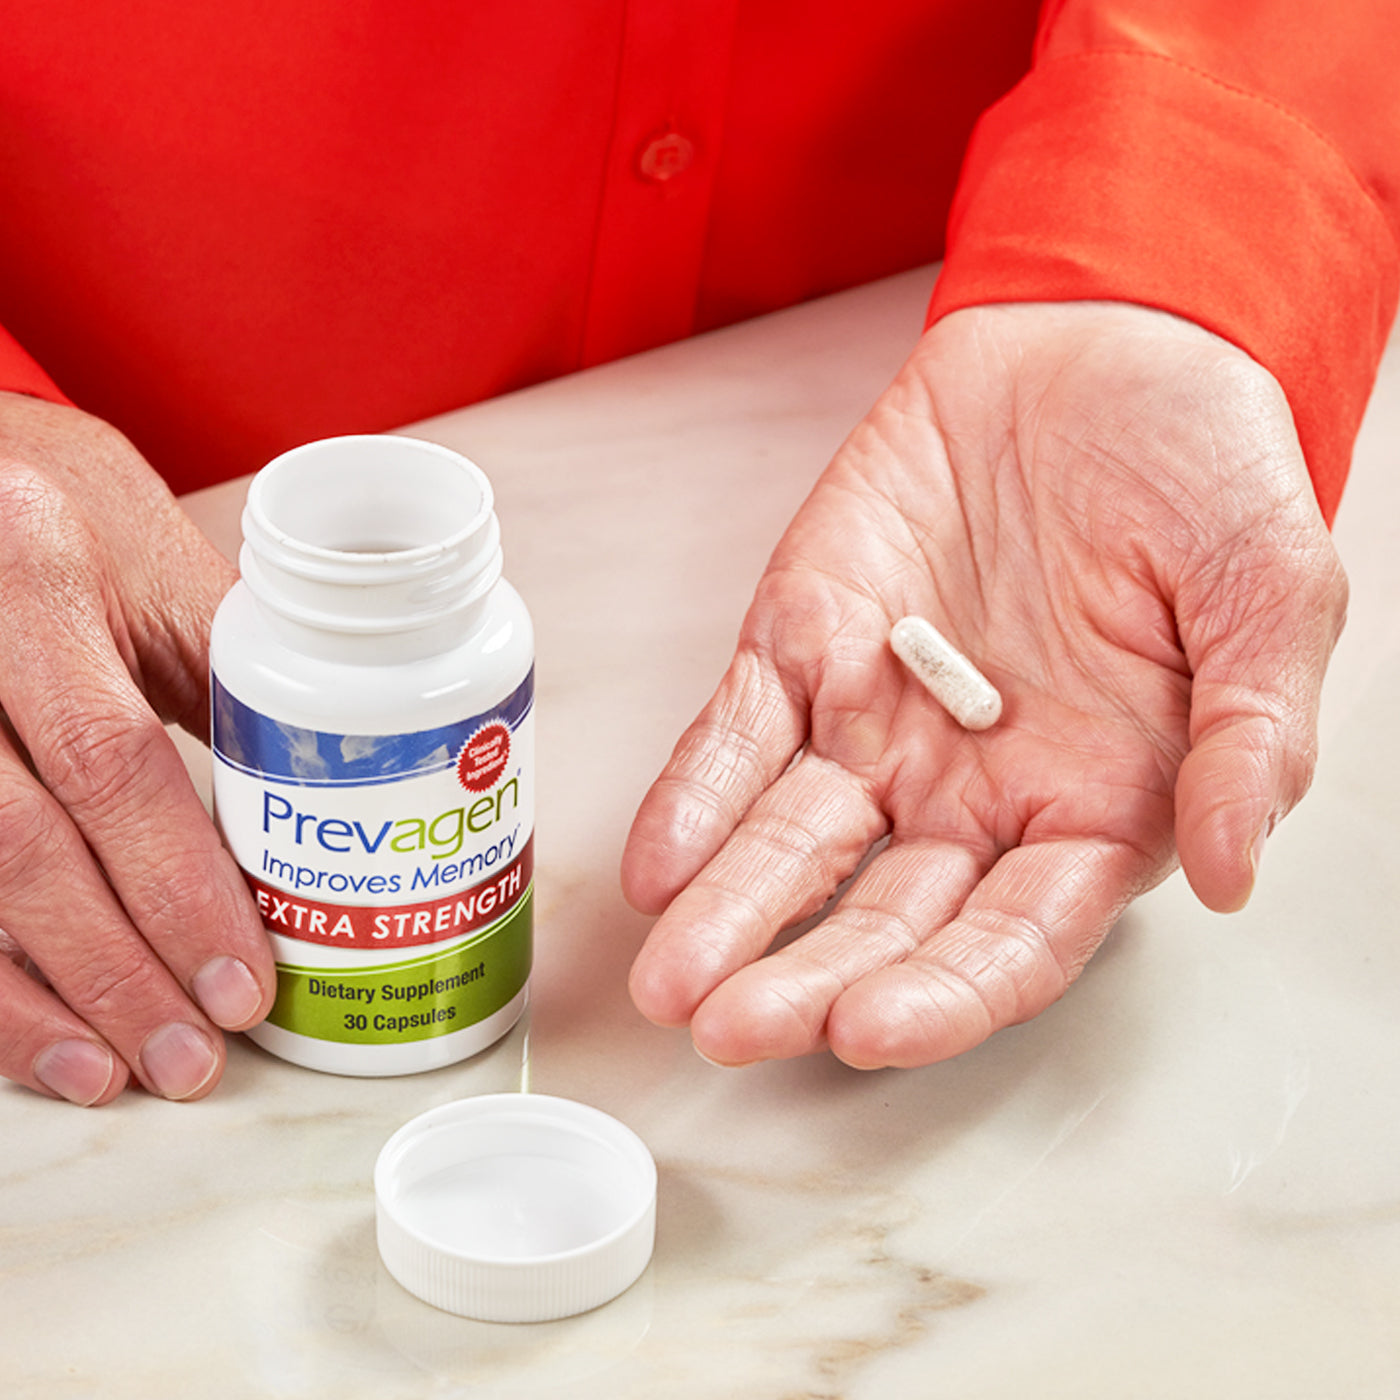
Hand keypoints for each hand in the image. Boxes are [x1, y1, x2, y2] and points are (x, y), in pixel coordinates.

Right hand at [0, 393, 273, 1103]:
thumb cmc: (46, 497)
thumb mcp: (140, 542)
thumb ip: (215, 653)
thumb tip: (321, 774)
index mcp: (39, 566)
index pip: (114, 759)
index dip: (179, 884)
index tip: (246, 979)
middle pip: (27, 841)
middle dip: (120, 966)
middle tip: (197, 1055)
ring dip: (41, 996)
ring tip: (122, 1073)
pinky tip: (31, 1040)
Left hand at [622, 302, 1346, 1067]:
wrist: (1101, 350)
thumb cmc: (1200, 474)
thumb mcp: (1270, 598)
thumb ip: (1257, 739)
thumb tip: (1232, 869)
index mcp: (1091, 804)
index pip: (1013, 935)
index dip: (947, 991)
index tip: (875, 1028)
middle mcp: (974, 789)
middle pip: (884, 913)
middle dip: (808, 977)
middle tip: (737, 1028)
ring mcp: (879, 724)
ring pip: (795, 843)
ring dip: (731, 912)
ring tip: (672, 979)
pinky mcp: (805, 649)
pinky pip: (740, 736)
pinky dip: (697, 797)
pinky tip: (660, 861)